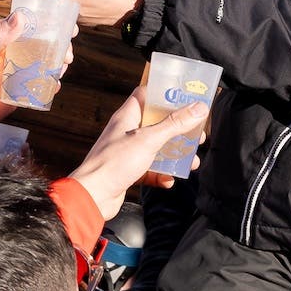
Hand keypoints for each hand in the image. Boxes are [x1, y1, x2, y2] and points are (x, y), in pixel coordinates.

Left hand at [69, 89, 209, 218]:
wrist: (92, 196)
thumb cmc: (112, 164)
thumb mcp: (149, 139)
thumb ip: (174, 124)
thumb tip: (198, 108)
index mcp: (128, 116)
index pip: (146, 95)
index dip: (165, 94)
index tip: (185, 97)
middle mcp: (127, 132)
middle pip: (157, 123)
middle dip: (178, 129)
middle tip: (195, 132)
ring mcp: (127, 152)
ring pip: (156, 148)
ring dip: (174, 154)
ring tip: (191, 160)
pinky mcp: (128, 171)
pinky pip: (150, 169)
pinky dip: (162, 174)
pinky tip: (169, 179)